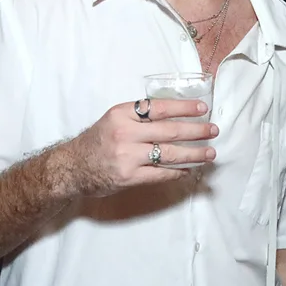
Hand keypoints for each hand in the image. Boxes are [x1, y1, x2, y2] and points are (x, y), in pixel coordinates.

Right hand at [51, 98, 217, 198]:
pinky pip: (161, 173)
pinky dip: (178, 171)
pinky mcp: (129, 177)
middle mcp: (125, 133)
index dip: (184, 108)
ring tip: (209, 153)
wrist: (72, 168)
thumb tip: (175, 115)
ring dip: (194, 154)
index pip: (160, 108)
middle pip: (170, 131)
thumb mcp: (114, 119)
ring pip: (170, 153)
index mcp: (122, 114)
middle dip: (196, 131)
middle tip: (213, 131)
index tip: (202, 109)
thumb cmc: (97, 141)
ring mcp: (128, 156)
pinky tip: (189, 170)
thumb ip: (139, 116)